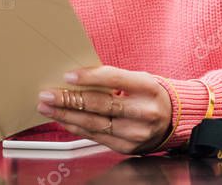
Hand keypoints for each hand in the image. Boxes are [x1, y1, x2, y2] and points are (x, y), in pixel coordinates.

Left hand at [36, 65, 172, 154]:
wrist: (174, 120)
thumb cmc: (150, 94)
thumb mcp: (139, 79)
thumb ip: (112, 77)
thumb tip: (77, 76)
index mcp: (148, 87)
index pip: (114, 79)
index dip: (89, 77)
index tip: (67, 76)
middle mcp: (144, 112)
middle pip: (100, 105)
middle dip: (69, 99)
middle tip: (47, 94)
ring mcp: (136, 133)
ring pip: (94, 123)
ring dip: (66, 115)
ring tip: (47, 107)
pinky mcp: (127, 147)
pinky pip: (96, 136)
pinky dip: (75, 127)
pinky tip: (62, 119)